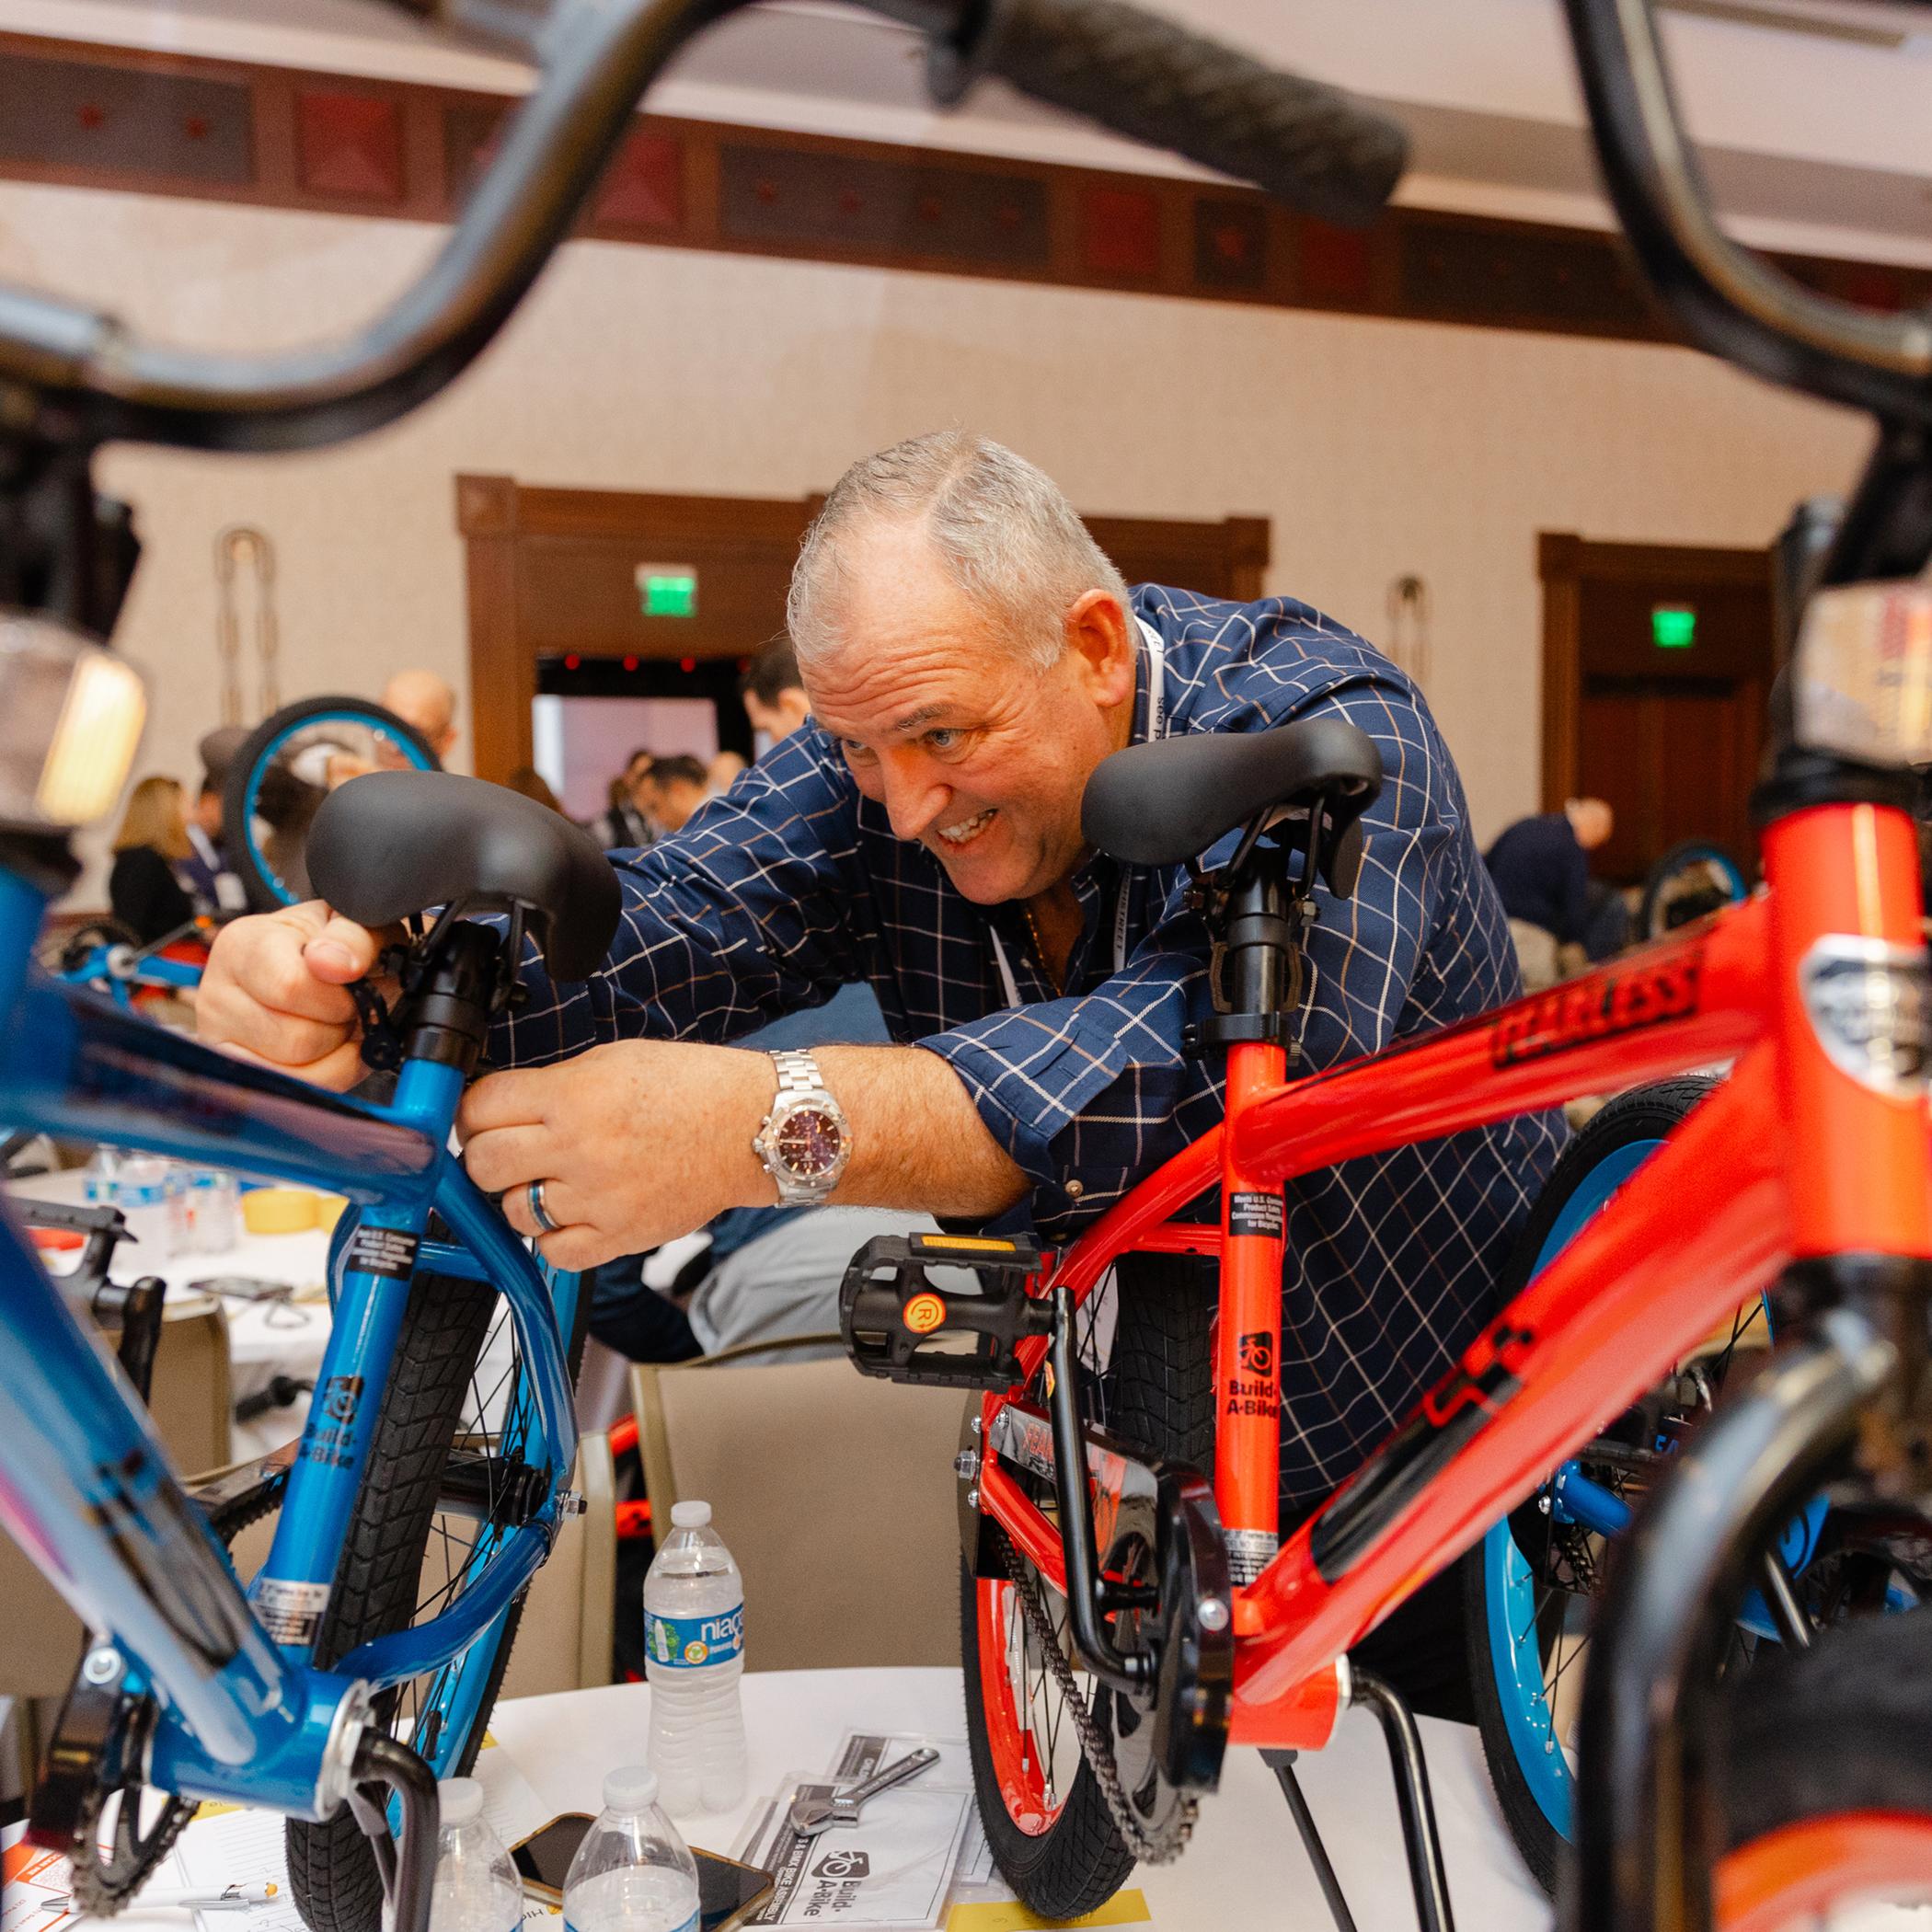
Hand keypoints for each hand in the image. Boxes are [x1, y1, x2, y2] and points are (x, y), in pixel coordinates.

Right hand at [197, 901, 388, 1089]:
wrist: (311, 961)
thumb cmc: (327, 943)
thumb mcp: (348, 922)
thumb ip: (352, 936)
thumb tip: (336, 963)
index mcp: (242, 946)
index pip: (291, 987)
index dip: (340, 996)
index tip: (354, 983)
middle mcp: (217, 995)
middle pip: (297, 1040)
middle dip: (342, 1027)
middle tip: (348, 1007)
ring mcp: (220, 1040)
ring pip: (298, 1074)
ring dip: (338, 1053)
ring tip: (337, 1023)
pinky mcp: (236, 1074)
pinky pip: (296, 1092)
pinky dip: (330, 1076)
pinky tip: (330, 1049)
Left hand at [459, 1040, 775, 1270]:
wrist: (752, 1128)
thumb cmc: (691, 1087)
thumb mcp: (612, 1060)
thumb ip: (552, 1086)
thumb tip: (499, 1107)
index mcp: (574, 1095)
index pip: (480, 1108)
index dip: (473, 1111)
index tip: (482, 1116)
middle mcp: (581, 1148)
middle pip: (483, 1164)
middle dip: (489, 1154)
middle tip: (512, 1149)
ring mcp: (600, 1198)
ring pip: (514, 1212)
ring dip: (524, 1196)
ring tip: (555, 1179)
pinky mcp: (621, 1235)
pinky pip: (554, 1252)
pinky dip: (554, 1236)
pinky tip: (573, 1212)